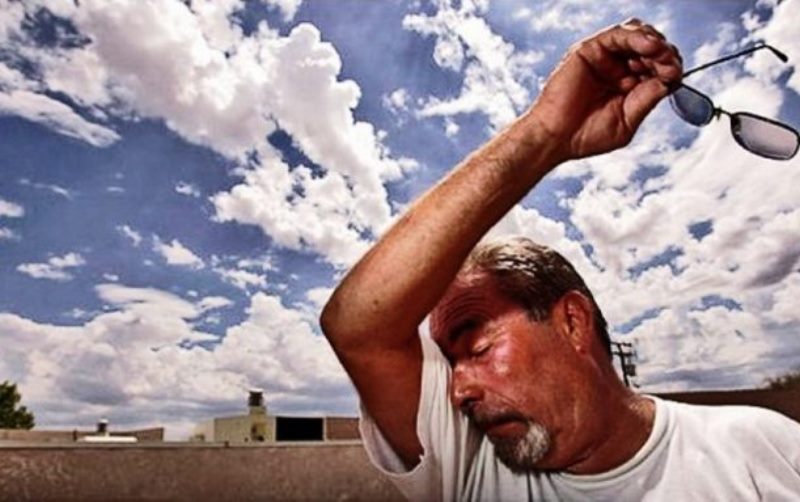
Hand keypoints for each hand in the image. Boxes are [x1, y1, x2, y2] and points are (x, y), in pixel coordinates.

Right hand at [529, 19, 681, 160]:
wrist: (555, 139)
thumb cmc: (585, 136)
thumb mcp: (627, 121)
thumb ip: (646, 100)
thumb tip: (669, 80)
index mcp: (629, 85)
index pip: (658, 66)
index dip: (671, 67)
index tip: (676, 76)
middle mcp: (617, 68)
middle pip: (652, 47)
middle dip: (666, 54)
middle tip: (671, 66)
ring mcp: (604, 58)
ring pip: (638, 35)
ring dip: (655, 42)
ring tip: (661, 53)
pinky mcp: (589, 50)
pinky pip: (618, 34)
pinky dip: (637, 36)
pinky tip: (649, 46)